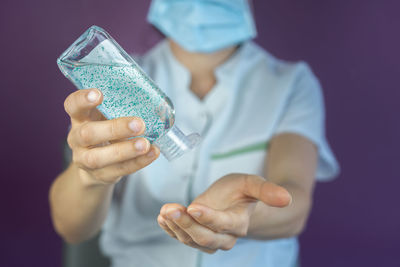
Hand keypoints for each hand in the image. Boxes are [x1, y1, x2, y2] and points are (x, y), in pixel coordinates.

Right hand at [64, 89, 159, 185]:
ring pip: (99, 157)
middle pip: (88, 134)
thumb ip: (120, 109)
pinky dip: (138, 162)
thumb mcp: (106, 117)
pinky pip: (118, 170)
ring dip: (125, 150)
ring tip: (145, 144)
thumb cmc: (105, 132)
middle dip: (114, 128)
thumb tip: (154, 103)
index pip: (72, 106)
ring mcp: (85, 159)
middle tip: (138, 124)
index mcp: (80, 118)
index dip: (82, 100)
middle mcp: (77, 138)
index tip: (98, 94)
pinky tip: (152, 153)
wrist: (94, 166)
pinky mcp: (100, 175)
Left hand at [157, 173, 291, 252]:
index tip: (193, 206)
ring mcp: (210, 239)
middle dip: (186, 224)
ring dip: (175, 226)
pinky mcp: (196, 236)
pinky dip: (170, 229)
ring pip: (191, 239)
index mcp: (239, 222)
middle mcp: (225, 236)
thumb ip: (267, 190)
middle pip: (205, 237)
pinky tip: (162, 218)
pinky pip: (182, 238)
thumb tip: (287, 199)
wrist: (234, 201)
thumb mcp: (253, 183)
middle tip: (169, 209)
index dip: (209, 217)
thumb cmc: (242, 190)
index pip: (224, 224)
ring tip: (164, 211)